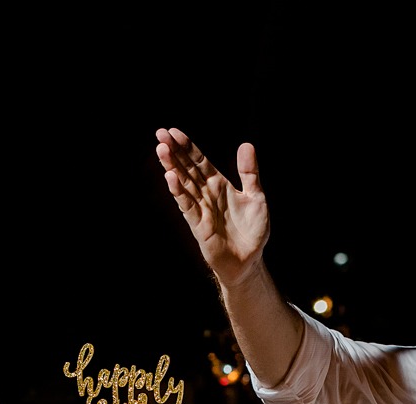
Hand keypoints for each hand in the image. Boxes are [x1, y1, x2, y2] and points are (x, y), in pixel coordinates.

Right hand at [155, 128, 268, 287]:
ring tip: (161, 149)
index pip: (199, 161)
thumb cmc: (252, 230)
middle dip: (174, 151)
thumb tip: (246, 144)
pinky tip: (170, 177)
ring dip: (172, 166)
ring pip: (183, 184)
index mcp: (219, 185)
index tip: (174, 131)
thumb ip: (249, 172)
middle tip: (160, 133)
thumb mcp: (256, 196)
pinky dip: (179, 192)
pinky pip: (187, 206)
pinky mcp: (199, 226)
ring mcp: (201, 209)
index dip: (188, 147)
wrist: (250, 260)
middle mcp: (207, 194)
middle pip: (187, 168)